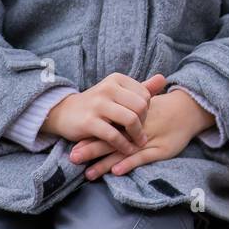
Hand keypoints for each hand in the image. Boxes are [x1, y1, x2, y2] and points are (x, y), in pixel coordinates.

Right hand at [43, 73, 167, 156]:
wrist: (64, 113)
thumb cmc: (97, 104)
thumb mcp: (118, 93)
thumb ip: (141, 88)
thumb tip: (163, 79)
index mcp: (116, 79)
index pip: (145, 94)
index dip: (147, 109)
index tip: (142, 120)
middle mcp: (108, 88)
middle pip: (140, 106)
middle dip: (144, 122)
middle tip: (141, 133)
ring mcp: (98, 104)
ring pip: (130, 119)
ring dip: (137, 135)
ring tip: (138, 143)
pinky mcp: (89, 122)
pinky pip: (114, 135)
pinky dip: (124, 145)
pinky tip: (127, 150)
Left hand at [70, 88, 214, 178]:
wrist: (188, 109)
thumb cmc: (163, 110)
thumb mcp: (144, 106)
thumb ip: (126, 111)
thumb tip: (105, 118)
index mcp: (129, 119)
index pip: (106, 128)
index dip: (90, 136)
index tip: (73, 143)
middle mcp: (135, 131)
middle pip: (110, 140)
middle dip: (91, 150)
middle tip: (73, 158)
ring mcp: (147, 141)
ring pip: (122, 153)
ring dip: (105, 163)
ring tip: (88, 174)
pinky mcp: (160, 150)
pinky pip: (142, 158)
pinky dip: (129, 164)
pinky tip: (116, 171)